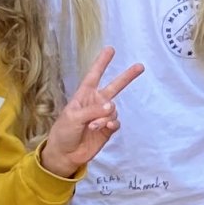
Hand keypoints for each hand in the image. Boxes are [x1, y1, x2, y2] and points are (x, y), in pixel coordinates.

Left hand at [38, 46, 142, 175]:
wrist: (66, 155)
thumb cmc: (63, 132)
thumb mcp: (73, 118)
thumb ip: (93, 110)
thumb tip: (111, 106)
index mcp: (84, 96)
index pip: (94, 75)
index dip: (102, 62)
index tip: (110, 49)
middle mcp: (95, 103)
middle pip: (114, 87)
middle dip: (126, 77)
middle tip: (140, 66)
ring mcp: (102, 116)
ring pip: (113, 110)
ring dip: (106, 117)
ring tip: (94, 126)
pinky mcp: (108, 129)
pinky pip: (116, 122)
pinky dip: (112, 124)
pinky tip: (105, 128)